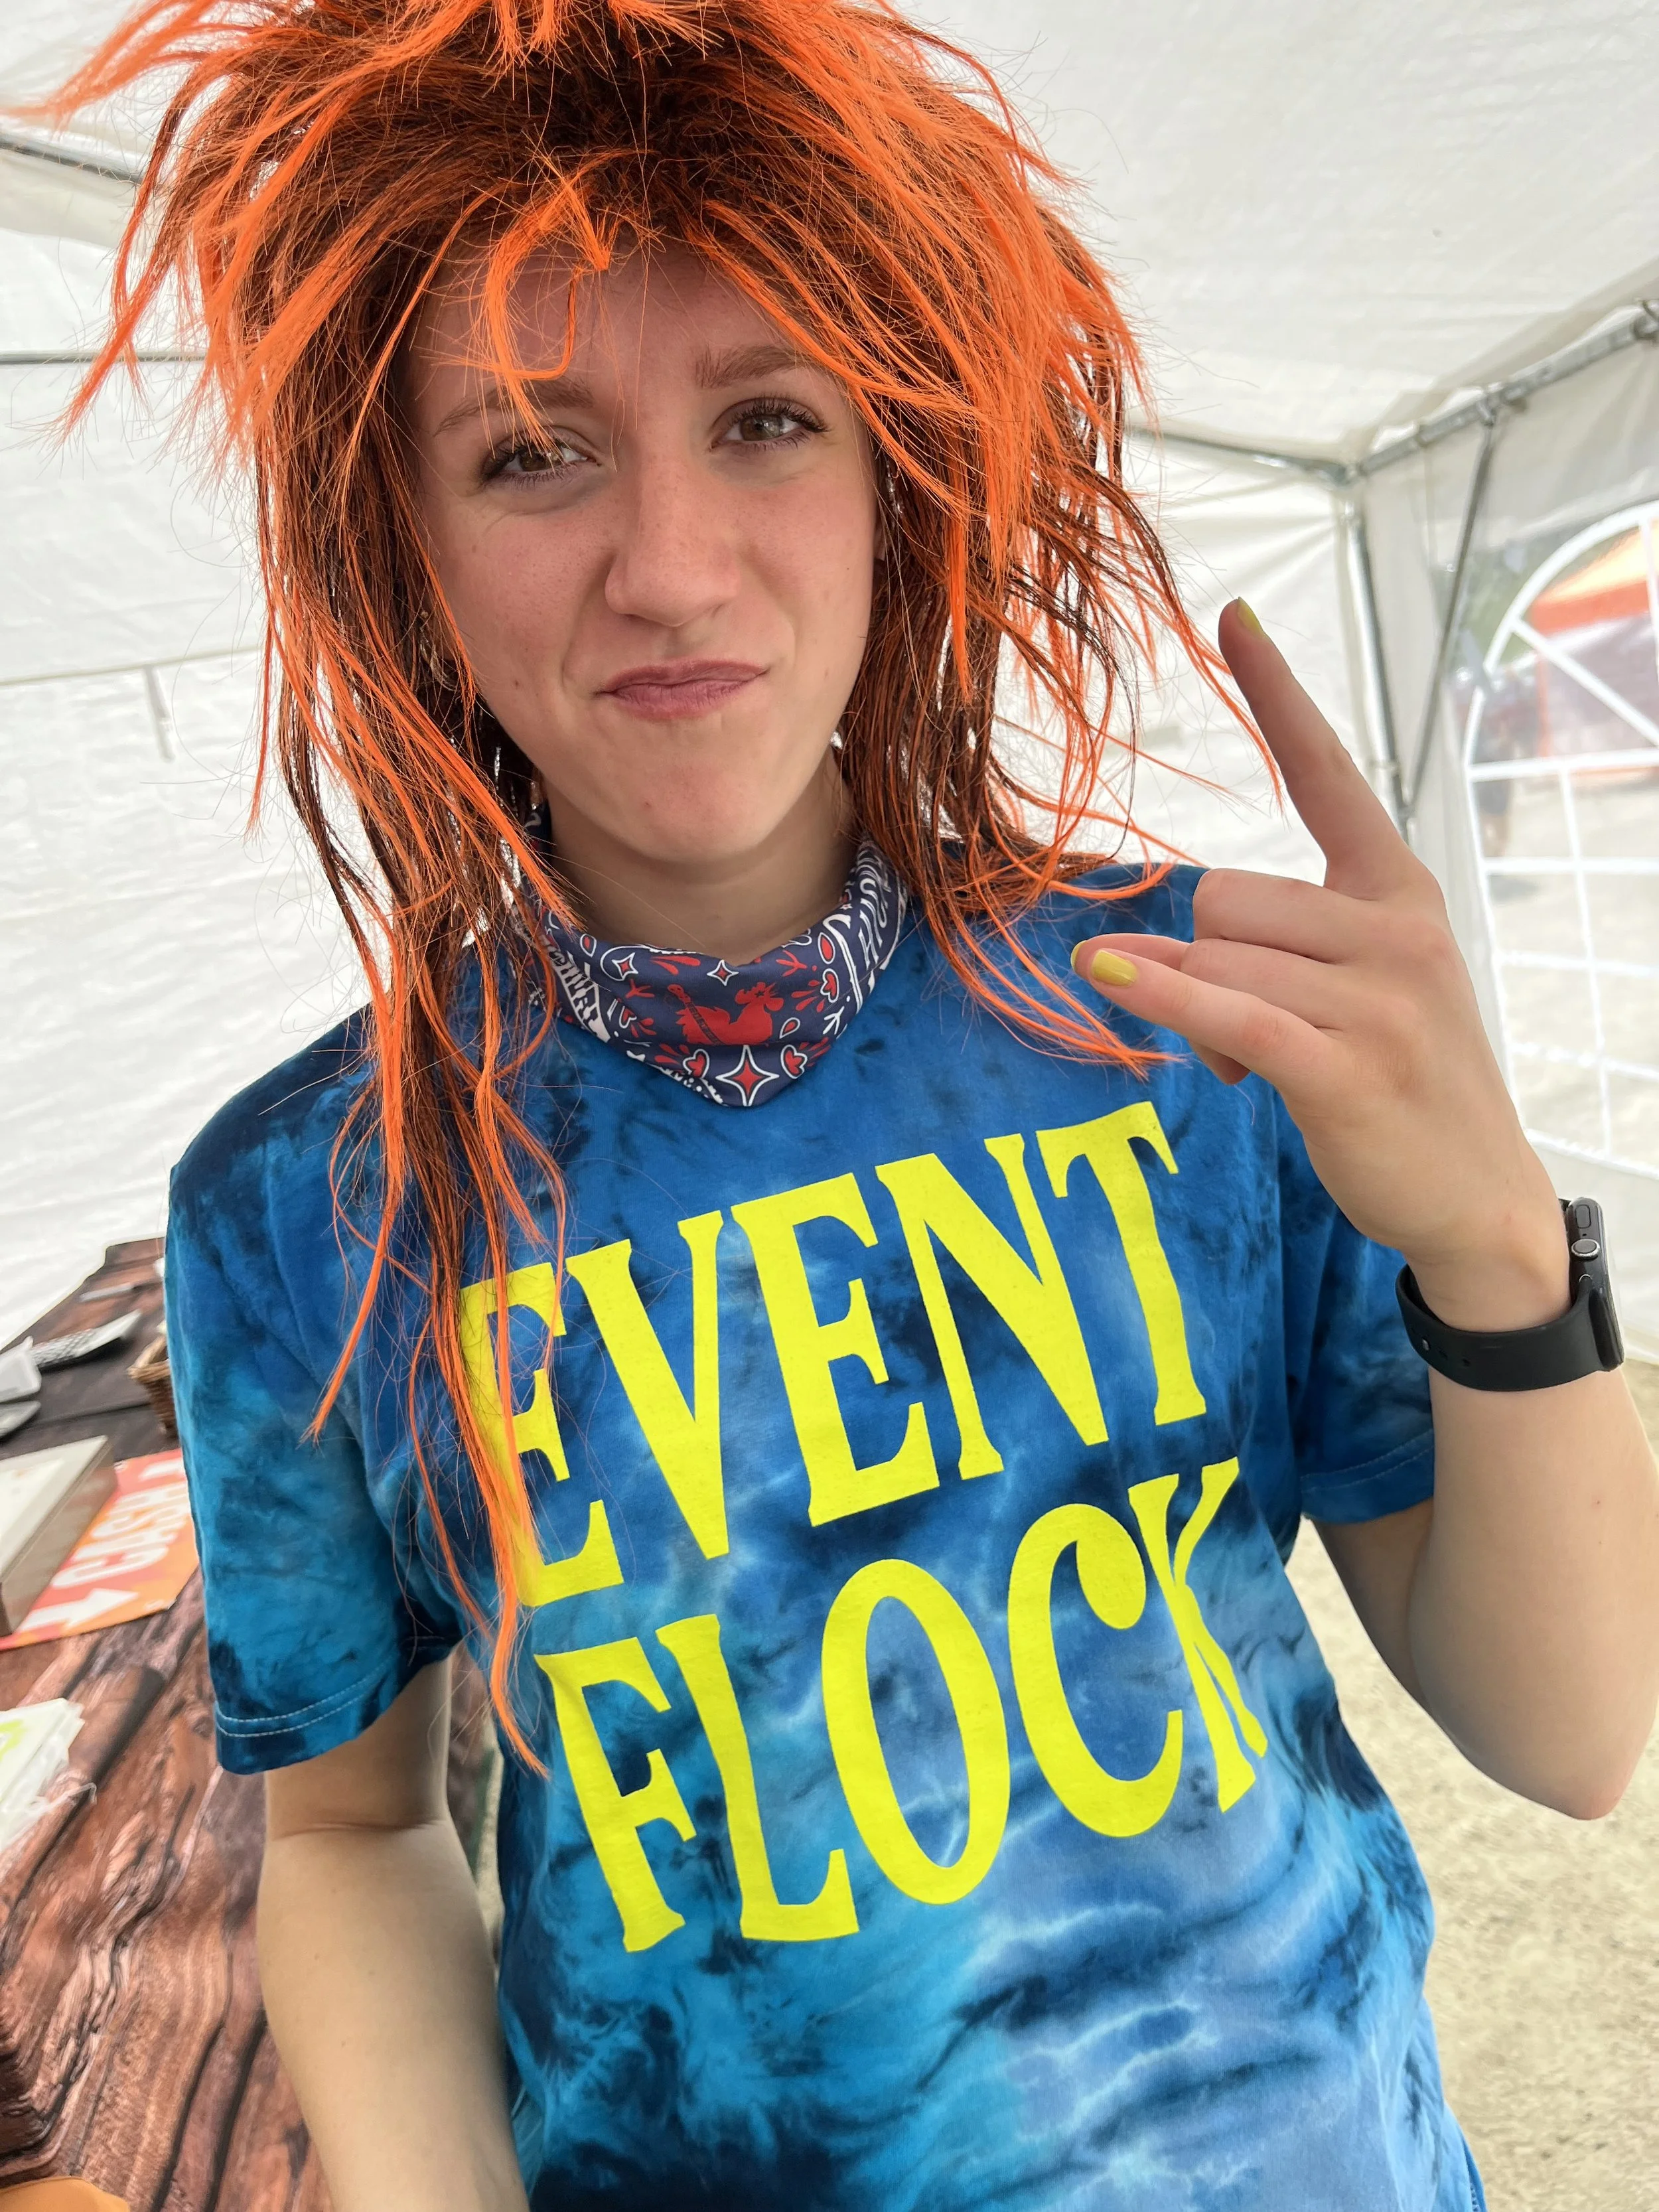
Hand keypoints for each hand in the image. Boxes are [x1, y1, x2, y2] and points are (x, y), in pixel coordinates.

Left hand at [1074, 600, 1567, 1332]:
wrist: (1476, 1193)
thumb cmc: (1401, 1080)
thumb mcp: (1349, 994)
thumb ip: (1259, 951)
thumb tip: (1126, 950)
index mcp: (1400, 889)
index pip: (1329, 772)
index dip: (1278, 695)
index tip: (1231, 618)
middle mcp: (1396, 927)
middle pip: (1224, 897)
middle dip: (1204, 962)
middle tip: (1244, 1031)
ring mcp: (1379, 996)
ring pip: (1216, 960)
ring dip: (1199, 1017)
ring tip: (1250, 1066)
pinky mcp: (1345, 1064)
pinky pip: (1224, 1010)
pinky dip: (1158, 996)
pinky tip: (1105, 978)